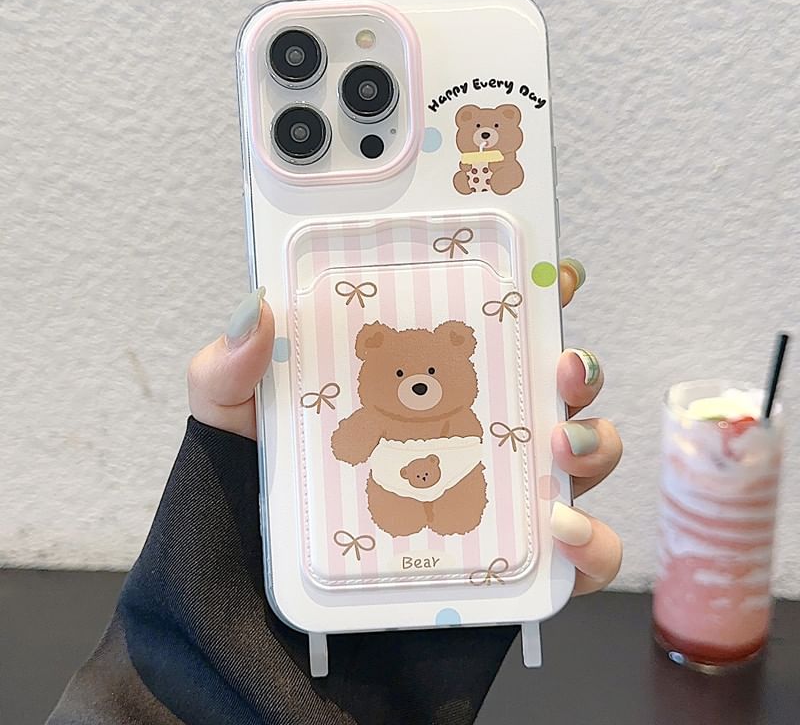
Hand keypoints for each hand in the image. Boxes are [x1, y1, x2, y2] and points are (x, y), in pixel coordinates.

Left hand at [187, 258, 621, 596]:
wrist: (253, 617)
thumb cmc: (247, 504)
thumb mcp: (231, 425)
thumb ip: (231, 370)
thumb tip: (260, 308)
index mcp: (421, 384)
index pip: (494, 327)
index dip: (537, 292)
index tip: (553, 274)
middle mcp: (471, 430)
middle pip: (555, 385)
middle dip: (578, 365)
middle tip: (560, 365)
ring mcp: (498, 497)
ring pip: (582, 457)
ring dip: (593, 442)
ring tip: (559, 444)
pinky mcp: (511, 566)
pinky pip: (581, 554)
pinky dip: (591, 541)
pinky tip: (559, 529)